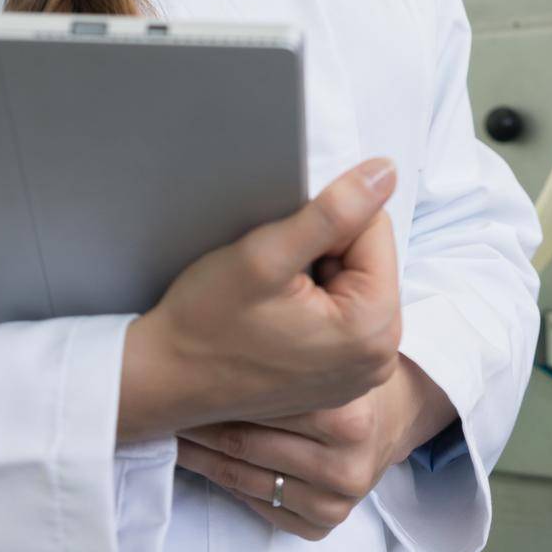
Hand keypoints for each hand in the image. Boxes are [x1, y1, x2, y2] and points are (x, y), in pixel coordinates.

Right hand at [117, 159, 400, 441]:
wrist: (164, 380)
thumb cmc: (205, 323)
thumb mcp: (266, 255)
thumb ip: (334, 211)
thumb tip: (387, 171)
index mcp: (373, 329)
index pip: (374, 228)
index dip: (325, 223)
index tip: (282, 252)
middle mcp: (380, 358)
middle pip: (368, 257)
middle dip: (324, 250)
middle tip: (274, 277)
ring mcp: (363, 373)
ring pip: (354, 279)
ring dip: (317, 272)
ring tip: (272, 298)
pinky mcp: (342, 377)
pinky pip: (344, 311)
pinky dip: (314, 299)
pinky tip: (276, 315)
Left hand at [174, 356, 457, 541]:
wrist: (393, 411)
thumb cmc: (350, 367)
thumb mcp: (331, 334)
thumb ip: (295, 328)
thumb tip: (229, 303)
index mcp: (349, 413)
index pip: (262, 402)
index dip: (215, 383)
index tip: (180, 371)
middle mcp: (346, 461)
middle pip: (245, 441)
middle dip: (201, 417)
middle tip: (167, 398)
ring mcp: (335, 498)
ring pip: (242, 475)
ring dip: (200, 450)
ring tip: (173, 425)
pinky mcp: (322, 523)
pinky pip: (255, 502)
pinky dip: (222, 477)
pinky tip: (200, 454)